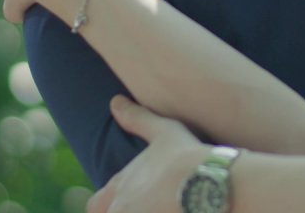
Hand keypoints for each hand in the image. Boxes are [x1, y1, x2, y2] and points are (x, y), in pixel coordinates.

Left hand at [88, 96, 207, 212]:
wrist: (208, 182)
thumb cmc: (185, 156)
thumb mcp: (163, 131)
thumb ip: (137, 118)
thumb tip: (115, 101)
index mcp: (119, 189)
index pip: (96, 206)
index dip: (106, 206)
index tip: (124, 204)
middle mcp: (122, 211)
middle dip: (128, 209)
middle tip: (151, 204)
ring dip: (148, 210)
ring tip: (168, 206)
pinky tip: (180, 211)